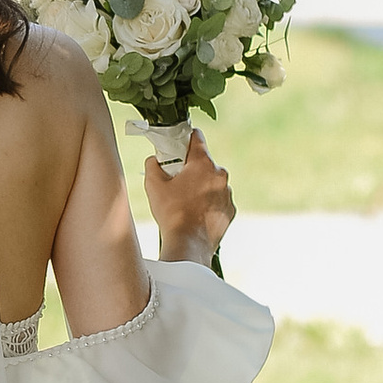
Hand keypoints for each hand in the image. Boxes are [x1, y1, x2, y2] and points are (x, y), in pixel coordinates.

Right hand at [143, 132, 235, 265]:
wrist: (189, 245)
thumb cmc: (172, 213)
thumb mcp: (153, 185)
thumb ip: (152, 165)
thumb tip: (154, 160)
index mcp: (203, 163)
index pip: (197, 137)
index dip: (185, 138)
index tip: (177, 145)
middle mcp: (220, 174)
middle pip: (204, 163)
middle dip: (191, 169)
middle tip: (175, 182)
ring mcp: (228, 193)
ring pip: (211, 183)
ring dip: (200, 188)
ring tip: (185, 203)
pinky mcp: (230, 210)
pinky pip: (218, 200)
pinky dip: (208, 204)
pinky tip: (195, 215)